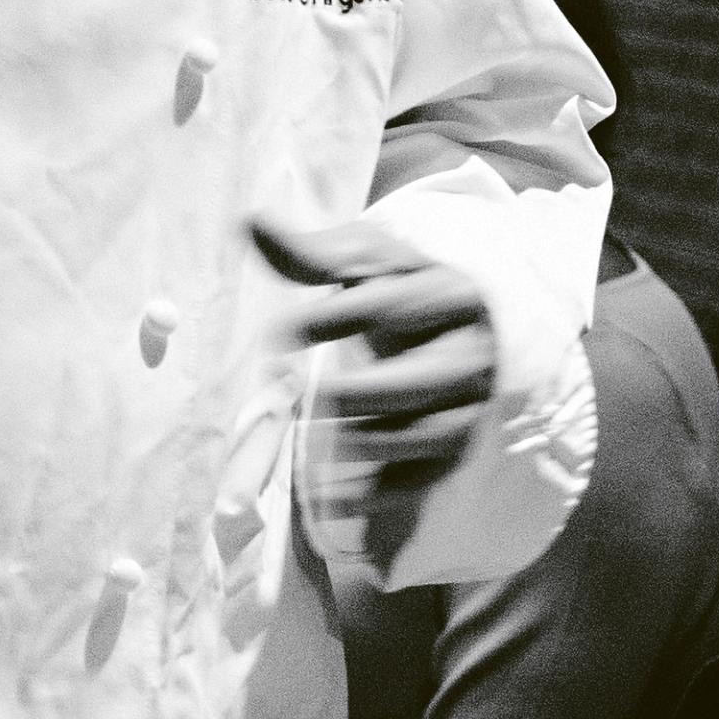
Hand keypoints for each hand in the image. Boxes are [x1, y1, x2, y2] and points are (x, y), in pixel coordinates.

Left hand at [254, 209, 500, 567]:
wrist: (466, 327)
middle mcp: (468, 350)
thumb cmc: (401, 290)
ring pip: (427, 433)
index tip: (283, 332)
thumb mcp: (364, 263)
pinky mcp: (458, 448)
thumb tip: (250, 222)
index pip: (394, 305)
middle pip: (423, 378)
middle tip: (312, 400)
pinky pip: (424, 478)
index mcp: (447, 293)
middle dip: (362, 393)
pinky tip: (337, 496)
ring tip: (325, 434)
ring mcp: (469, 403)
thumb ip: (310, 254)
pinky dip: (382, 492)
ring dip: (371, 442)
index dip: (336, 318)